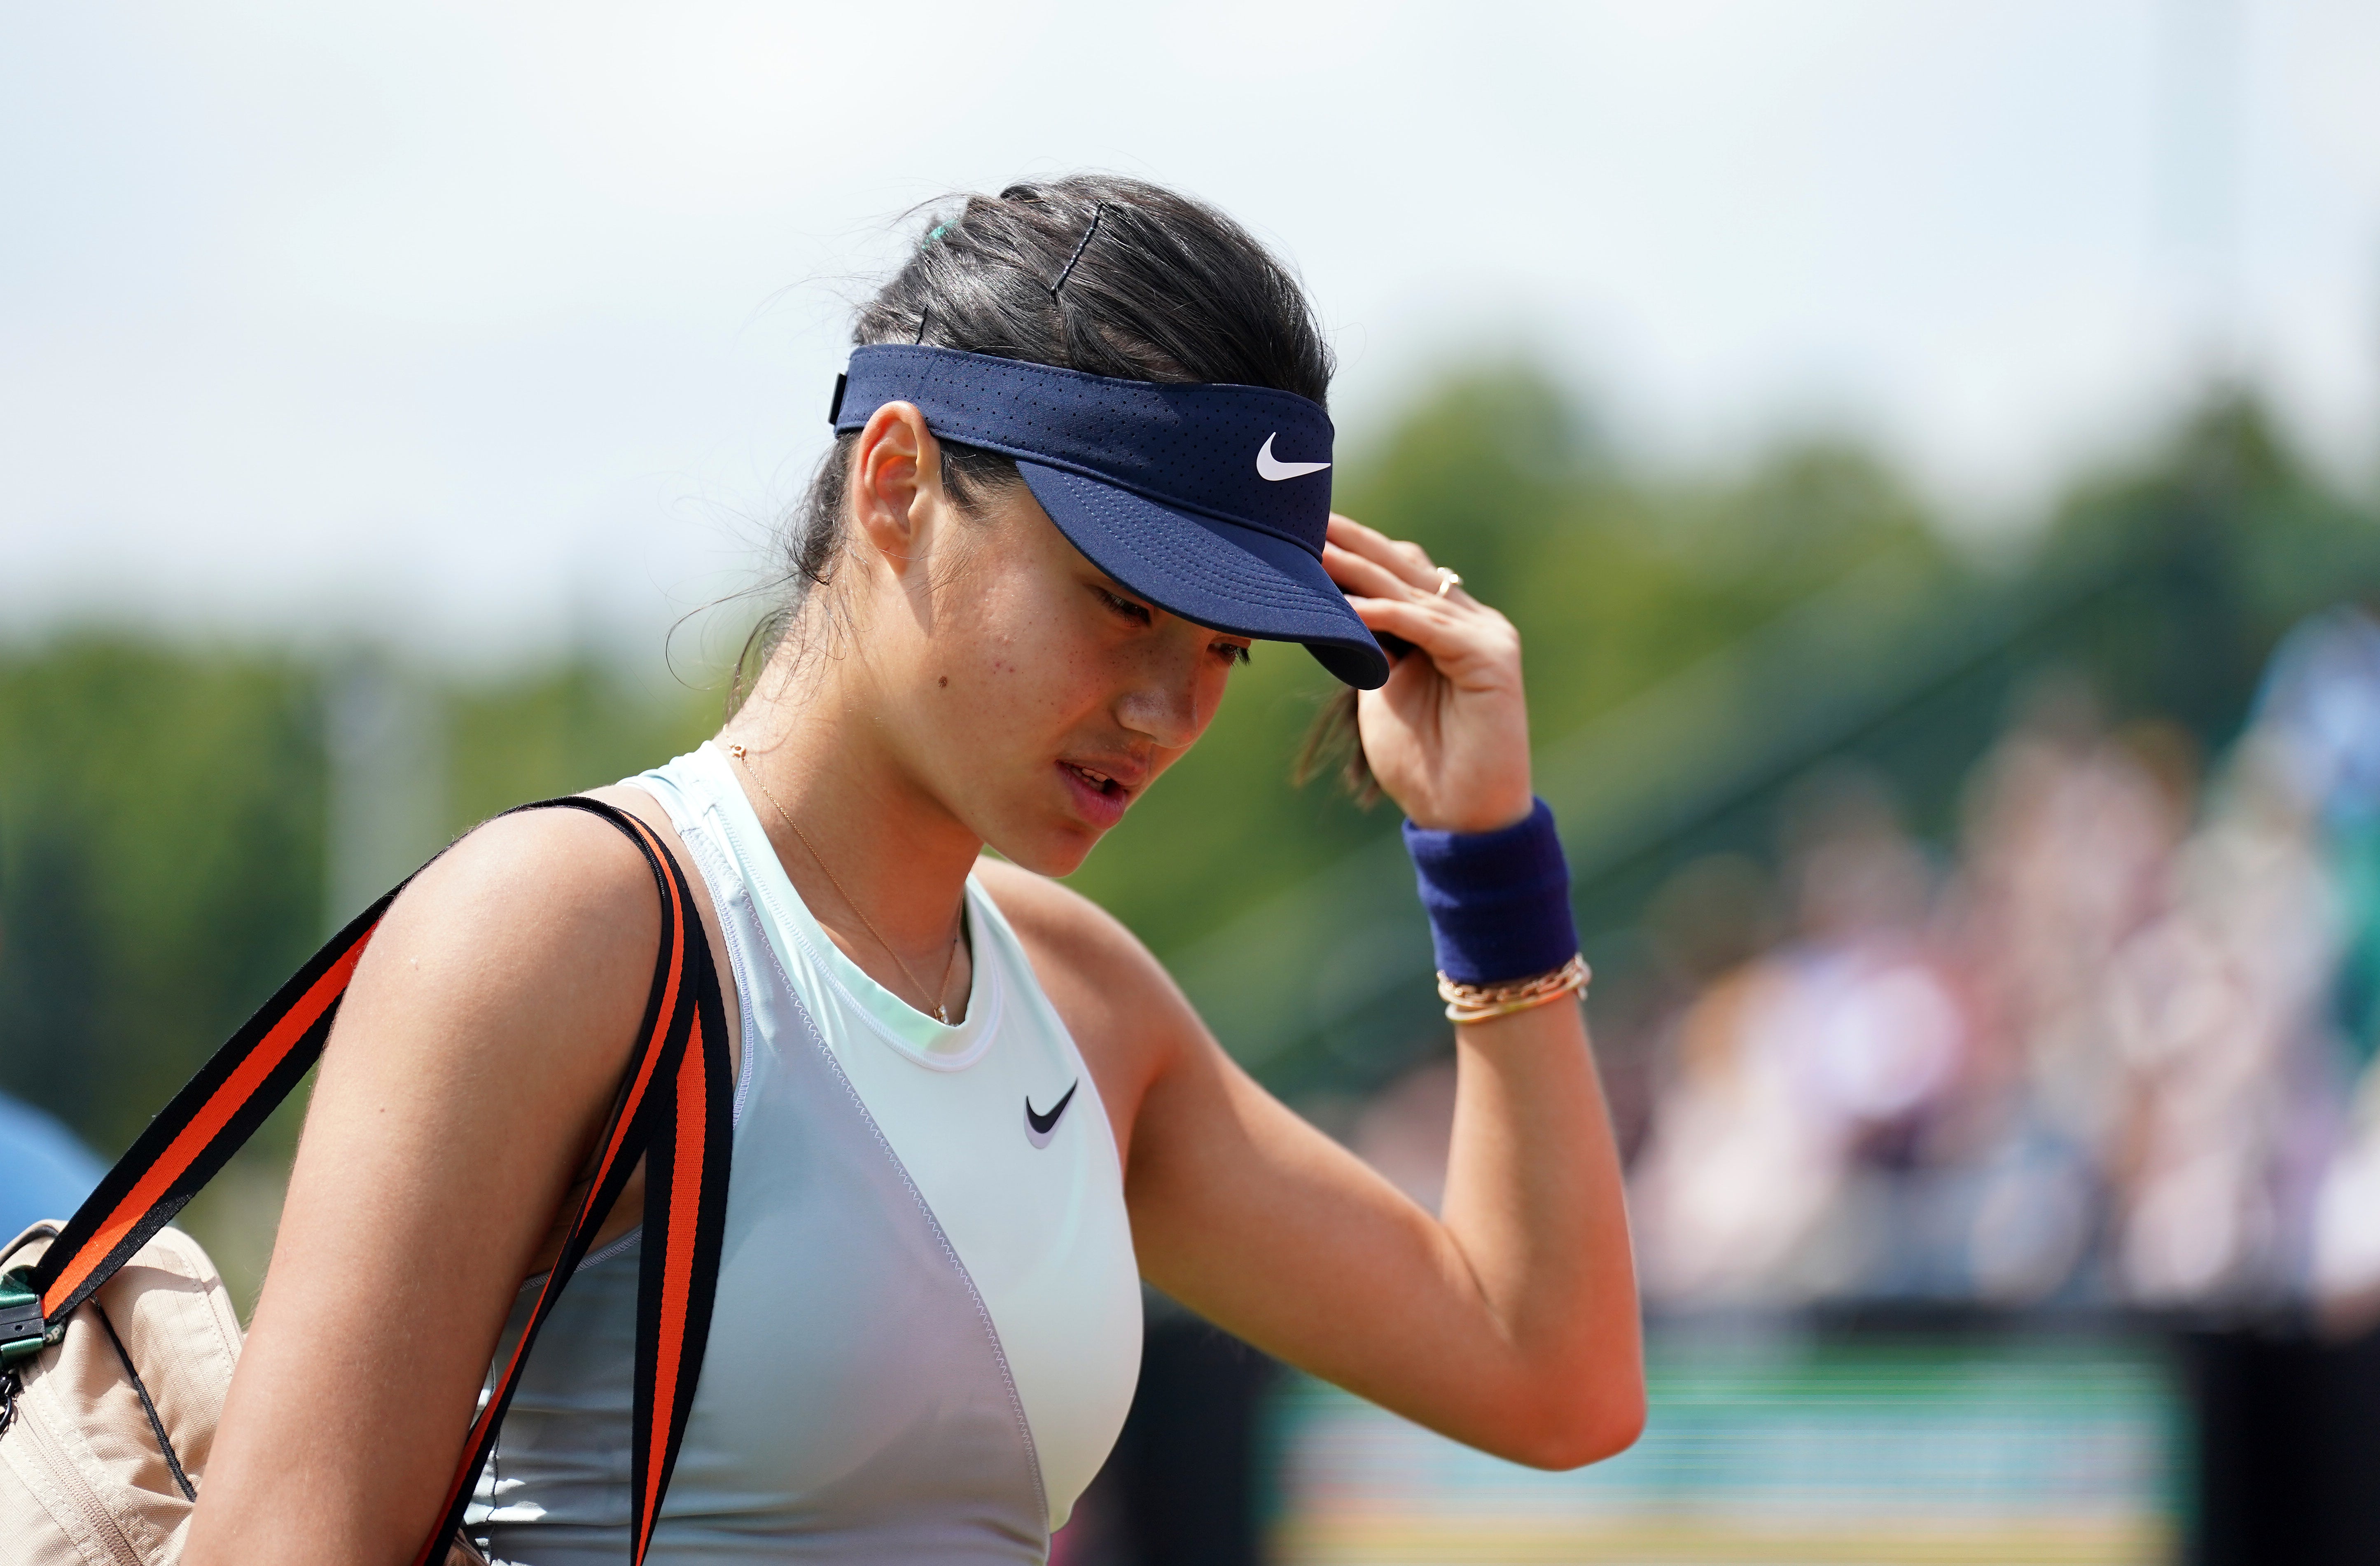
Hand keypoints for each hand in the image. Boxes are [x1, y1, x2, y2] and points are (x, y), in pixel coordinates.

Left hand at [1322, 514, 1532, 832]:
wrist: (1462, 815)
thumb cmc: (1423, 761)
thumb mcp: (1383, 690)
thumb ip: (1370, 648)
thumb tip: (1330, 612)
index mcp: (1449, 625)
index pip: (1398, 571)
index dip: (1355, 547)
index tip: (1305, 528)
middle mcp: (1473, 620)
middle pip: (1404, 567)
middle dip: (1352, 541)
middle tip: (1305, 516)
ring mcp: (1487, 635)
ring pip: (1411, 592)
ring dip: (1357, 571)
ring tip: (1312, 551)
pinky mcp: (1492, 658)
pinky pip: (1427, 625)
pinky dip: (1385, 615)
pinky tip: (1348, 607)